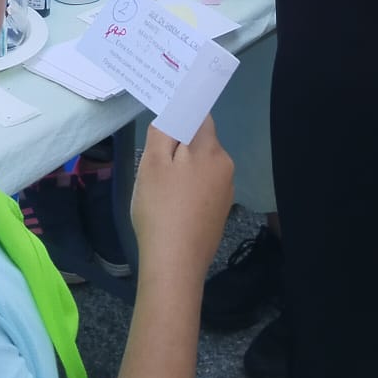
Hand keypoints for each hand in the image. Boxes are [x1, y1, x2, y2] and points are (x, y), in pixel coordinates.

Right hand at [131, 117, 233, 281]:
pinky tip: (173, 208)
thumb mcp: (152, 164)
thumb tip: (173, 113)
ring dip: (184, 169)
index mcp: (211, 150)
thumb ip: (163, 132)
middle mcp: (226, 167)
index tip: (163, 123)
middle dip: (179, 146)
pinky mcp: (221, 213)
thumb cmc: (160, 209)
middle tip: (154, 163)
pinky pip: (204, 189)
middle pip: (201, 142)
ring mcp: (226, 192)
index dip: (180, 114)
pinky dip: (189, 190)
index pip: (200, 116)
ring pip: (202, 167)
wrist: (175, 264)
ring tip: (161, 189)